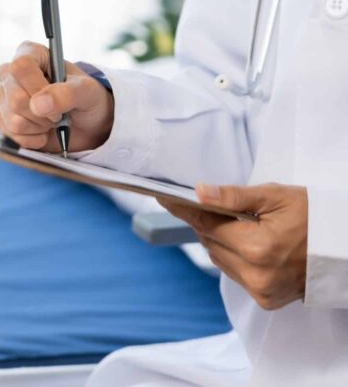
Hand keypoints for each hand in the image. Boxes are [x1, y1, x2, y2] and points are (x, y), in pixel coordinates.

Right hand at [0, 41, 113, 151]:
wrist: (84, 123)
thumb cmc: (85, 99)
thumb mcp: (86, 91)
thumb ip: (66, 94)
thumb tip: (39, 104)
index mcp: (31, 54)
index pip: (20, 66)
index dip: (37, 88)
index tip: (56, 105)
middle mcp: (11, 73)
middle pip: (14, 97)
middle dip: (41, 115)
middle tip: (58, 115)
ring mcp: (3, 96)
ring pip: (12, 119)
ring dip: (38, 128)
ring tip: (50, 122)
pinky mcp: (0, 118)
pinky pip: (10, 134)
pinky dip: (31, 139)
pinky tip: (41, 132)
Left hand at [158, 183, 308, 309]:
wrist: (346, 248)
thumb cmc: (316, 216)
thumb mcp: (275, 197)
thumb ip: (233, 198)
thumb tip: (198, 193)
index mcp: (257, 247)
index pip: (206, 224)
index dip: (184, 209)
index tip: (165, 198)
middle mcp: (256, 274)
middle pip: (211, 243)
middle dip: (209, 223)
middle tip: (216, 206)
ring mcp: (261, 291)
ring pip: (220, 260)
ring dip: (222, 242)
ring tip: (244, 227)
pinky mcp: (267, 300)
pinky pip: (236, 274)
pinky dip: (237, 258)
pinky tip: (254, 246)